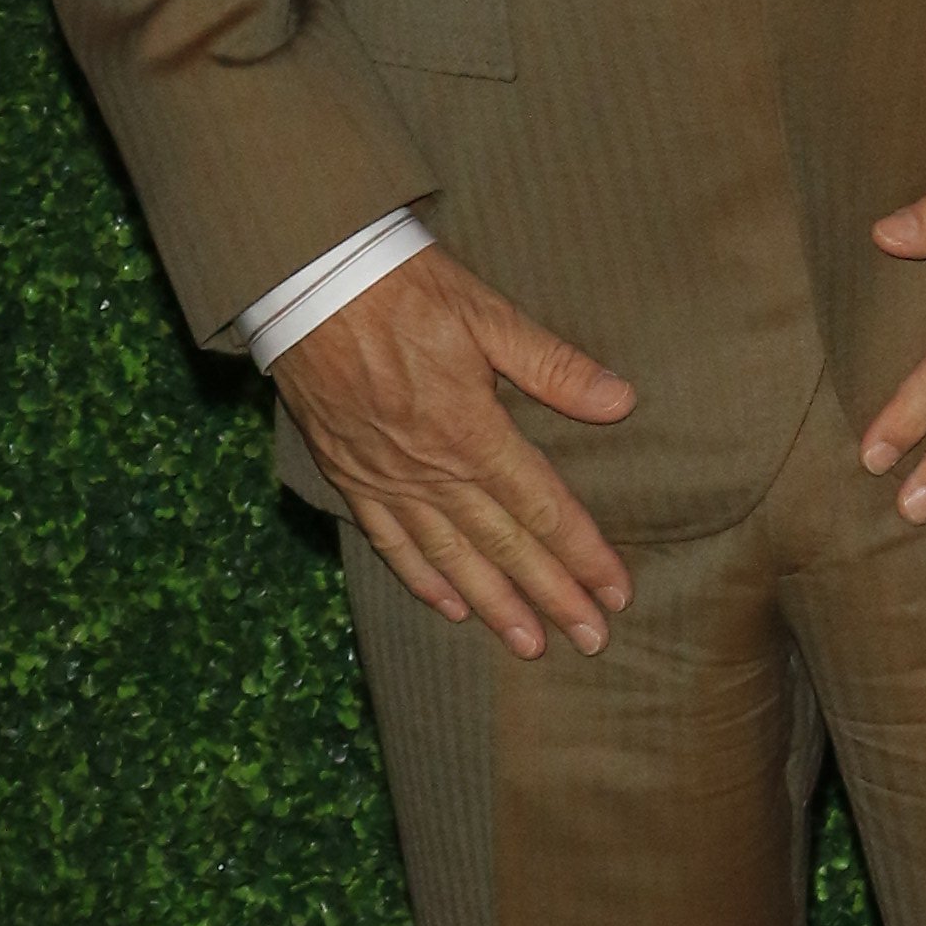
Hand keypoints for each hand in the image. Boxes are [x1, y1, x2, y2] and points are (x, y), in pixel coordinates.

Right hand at [274, 248, 634, 657]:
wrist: (305, 281)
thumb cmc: (401, 288)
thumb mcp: (486, 314)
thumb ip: (552, 367)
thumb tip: (621, 402)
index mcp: (472, 432)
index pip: (542, 508)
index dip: (583, 554)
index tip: (617, 592)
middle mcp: (430, 469)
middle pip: (504, 547)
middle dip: (552, 597)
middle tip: (592, 640)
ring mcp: (385, 479)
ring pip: (449, 558)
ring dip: (493, 605)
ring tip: (529, 644)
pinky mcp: (349, 475)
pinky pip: (388, 541)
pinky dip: (421, 578)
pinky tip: (449, 606)